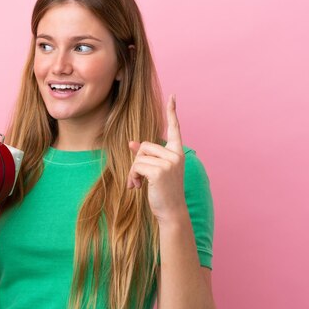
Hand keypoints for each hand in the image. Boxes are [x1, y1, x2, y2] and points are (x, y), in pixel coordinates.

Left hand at [127, 94, 187, 223]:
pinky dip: (132, 177)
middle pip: (144, 146)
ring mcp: (169, 162)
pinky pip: (136, 166)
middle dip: (137, 162)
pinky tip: (138, 187)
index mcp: (177, 153)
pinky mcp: (160, 171)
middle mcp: (175, 155)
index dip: (172, 112)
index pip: (174, 129)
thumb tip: (131, 143)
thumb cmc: (162, 191)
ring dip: (133, 172)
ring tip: (139, 184)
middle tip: (138, 178)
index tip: (173, 97)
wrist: (170, 211)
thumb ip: (145, 156)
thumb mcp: (154, 171)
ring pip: (139, 157)